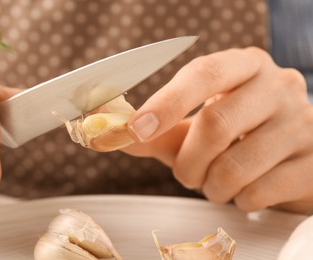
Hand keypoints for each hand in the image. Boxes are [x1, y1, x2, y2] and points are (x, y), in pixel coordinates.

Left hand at [124, 47, 312, 213]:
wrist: (290, 157)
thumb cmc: (237, 135)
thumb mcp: (197, 126)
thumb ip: (158, 130)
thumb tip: (113, 135)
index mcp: (245, 66)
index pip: (204, 73)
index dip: (166, 102)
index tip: (136, 129)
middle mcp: (279, 87)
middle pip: (216, 125)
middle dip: (188, 162)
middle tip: (186, 174)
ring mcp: (302, 124)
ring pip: (235, 166)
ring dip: (211, 187)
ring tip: (217, 183)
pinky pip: (258, 193)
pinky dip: (239, 201)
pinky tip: (245, 190)